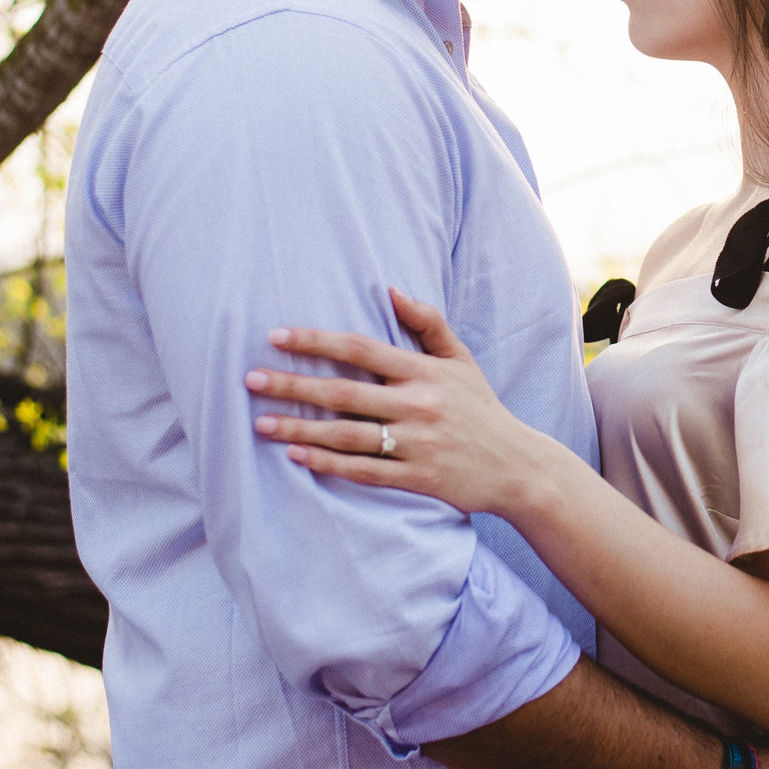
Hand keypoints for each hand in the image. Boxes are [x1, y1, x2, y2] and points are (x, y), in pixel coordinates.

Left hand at [246, 290, 545, 514]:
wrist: (517, 467)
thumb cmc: (481, 409)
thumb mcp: (462, 360)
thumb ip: (428, 323)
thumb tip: (389, 289)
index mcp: (426, 372)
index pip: (362, 349)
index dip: (317, 342)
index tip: (277, 336)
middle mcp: (419, 405)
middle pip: (345, 393)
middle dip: (293, 385)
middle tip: (251, 379)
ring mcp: (417, 444)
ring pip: (347, 435)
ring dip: (299, 428)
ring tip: (260, 422)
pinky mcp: (416, 479)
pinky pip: (363, 471)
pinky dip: (327, 464)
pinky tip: (295, 456)